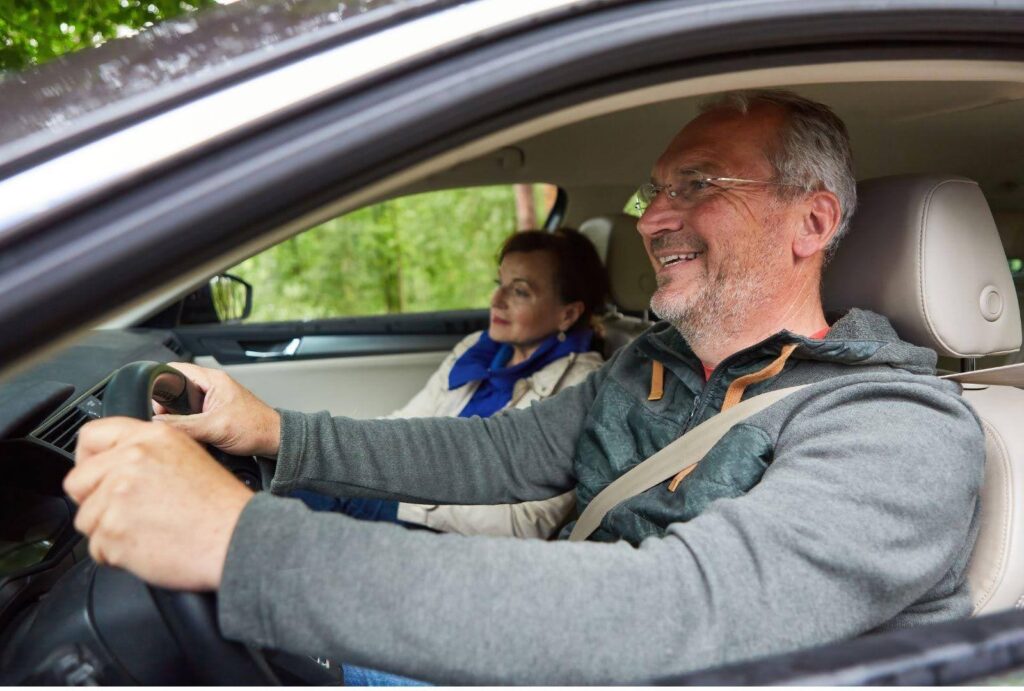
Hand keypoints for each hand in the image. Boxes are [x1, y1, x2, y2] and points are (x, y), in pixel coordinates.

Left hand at [65, 417, 253, 590]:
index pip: (91, 435)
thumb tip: (113, 465)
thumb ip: (146, 453)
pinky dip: (116, 554)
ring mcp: (118, 495)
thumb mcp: (189, 456)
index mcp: (151, 438)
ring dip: (108, 531)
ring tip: (147, 530)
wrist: (236, 537)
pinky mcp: (113, 529)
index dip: (87, 459)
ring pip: (86, 518)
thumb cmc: (220, 506)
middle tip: (126, 512)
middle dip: (94, 501)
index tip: (95, 475)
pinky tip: (147, 546)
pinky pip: (95, 548)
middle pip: (78, 482)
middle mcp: (131, 460)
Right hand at [153, 362, 280, 457]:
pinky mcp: (214, 413)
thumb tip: (157, 423)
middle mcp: (211, 386)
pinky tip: (191, 435)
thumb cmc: (256, 427)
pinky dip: (188, 425)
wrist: (274, 440)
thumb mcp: (215, 427)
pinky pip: (192, 416)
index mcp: (212, 379)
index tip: (155, 403)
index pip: (175, 370)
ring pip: (182, 405)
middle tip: (167, 421)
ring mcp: (212, 400)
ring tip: (181, 429)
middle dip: (167, 406)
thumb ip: (184, 425)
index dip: (160, 384)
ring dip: (178, 418)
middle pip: (176, 389)